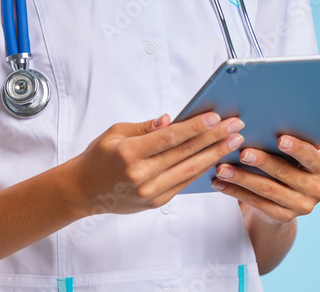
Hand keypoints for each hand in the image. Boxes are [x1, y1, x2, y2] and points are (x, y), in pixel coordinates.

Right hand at [66, 111, 244, 217]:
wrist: (84, 191)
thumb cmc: (99, 156)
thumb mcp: (116, 132)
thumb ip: (146, 127)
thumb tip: (172, 120)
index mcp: (129, 153)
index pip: (170, 138)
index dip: (195, 127)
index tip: (217, 117)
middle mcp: (141, 175)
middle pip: (185, 154)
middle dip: (214, 138)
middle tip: (236, 126)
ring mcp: (150, 192)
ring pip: (190, 170)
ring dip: (215, 154)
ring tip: (234, 141)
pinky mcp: (156, 202)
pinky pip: (184, 182)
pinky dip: (201, 169)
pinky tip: (216, 157)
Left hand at [211, 129, 319, 223]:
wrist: (287, 200)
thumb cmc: (289, 163)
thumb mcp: (297, 152)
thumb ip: (300, 137)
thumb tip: (304, 115)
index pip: (311, 156)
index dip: (297, 148)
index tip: (279, 138)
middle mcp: (316, 189)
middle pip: (285, 173)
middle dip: (262, 161)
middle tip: (242, 152)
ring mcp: (300, 206)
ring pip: (267, 189)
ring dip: (241, 178)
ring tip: (222, 168)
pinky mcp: (282, 217)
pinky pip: (256, 203)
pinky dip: (236, 192)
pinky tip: (220, 183)